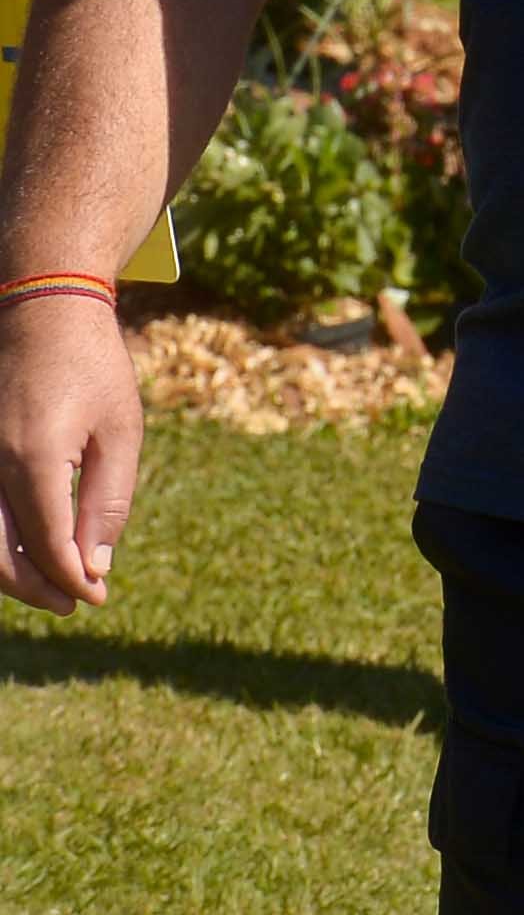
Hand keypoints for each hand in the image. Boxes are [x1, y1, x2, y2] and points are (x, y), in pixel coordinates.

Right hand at [0, 296, 140, 614]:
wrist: (42, 312)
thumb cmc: (92, 367)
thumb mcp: (120, 431)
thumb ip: (108, 500)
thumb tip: (95, 563)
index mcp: (33, 458)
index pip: (48, 543)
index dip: (72, 578)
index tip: (97, 596)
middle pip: (0, 554)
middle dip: (37, 587)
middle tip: (74, 602)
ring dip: (12, 571)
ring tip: (55, 584)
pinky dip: (0, 540)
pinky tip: (30, 549)